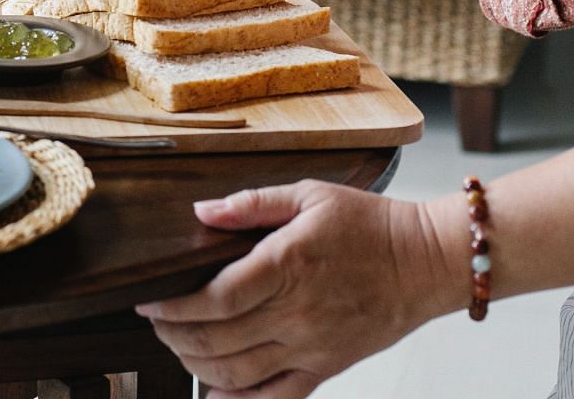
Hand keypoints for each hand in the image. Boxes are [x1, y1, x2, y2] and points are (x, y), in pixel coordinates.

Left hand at [137, 181, 455, 397]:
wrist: (426, 262)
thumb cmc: (368, 224)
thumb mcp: (308, 195)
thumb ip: (251, 203)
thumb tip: (201, 211)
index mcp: (286, 264)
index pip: (214, 298)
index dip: (171, 305)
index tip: (146, 300)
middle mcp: (296, 312)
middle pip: (216, 339)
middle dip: (173, 334)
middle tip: (156, 322)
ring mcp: (311, 345)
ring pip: (237, 371)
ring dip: (196, 365)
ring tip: (177, 348)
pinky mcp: (327, 367)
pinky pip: (277, 397)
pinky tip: (216, 392)